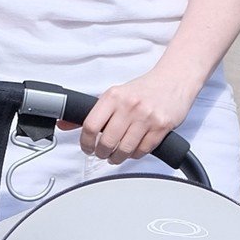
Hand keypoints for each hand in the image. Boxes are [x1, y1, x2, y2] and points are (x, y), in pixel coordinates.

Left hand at [79, 68, 198, 163]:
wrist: (173, 81)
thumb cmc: (144, 90)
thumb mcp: (115, 95)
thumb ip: (92, 111)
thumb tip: (65, 124)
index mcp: (113, 96)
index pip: (91, 125)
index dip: (85, 142)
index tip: (87, 148)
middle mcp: (129, 105)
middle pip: (107, 141)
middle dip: (102, 153)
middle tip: (102, 154)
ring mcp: (146, 117)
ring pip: (124, 149)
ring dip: (117, 158)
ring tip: (116, 156)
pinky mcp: (161, 127)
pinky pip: (142, 150)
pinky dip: (135, 155)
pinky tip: (133, 150)